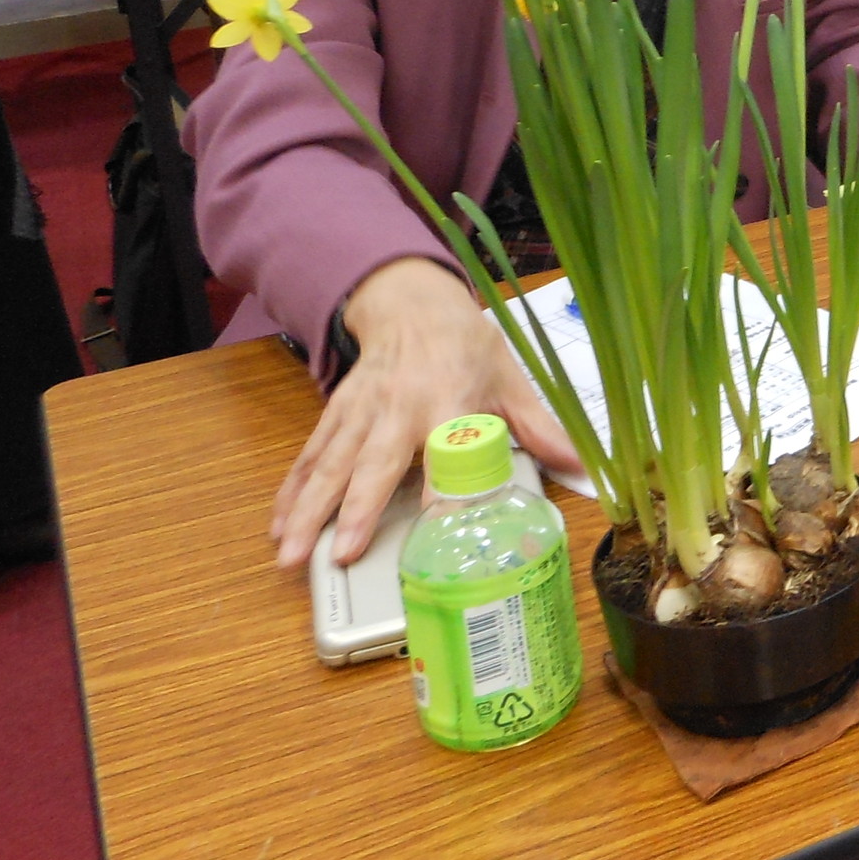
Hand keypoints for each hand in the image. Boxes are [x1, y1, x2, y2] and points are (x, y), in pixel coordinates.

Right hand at [270, 258, 582, 569]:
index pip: (447, 451)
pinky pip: (310, 455)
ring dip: (307, 510)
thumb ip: (539, 427)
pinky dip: (291, 490)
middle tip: (339, 556)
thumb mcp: (511, 379)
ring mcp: (362, 411)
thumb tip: (582, 464)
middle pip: (374, 464)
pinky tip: (276, 524)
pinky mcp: (337, 413)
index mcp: (449, 400)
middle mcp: (399, 408)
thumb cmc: (467, 346)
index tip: (434, 528)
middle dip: (354, 510)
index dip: (442, 489)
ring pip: (330, 464)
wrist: (412, 303)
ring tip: (288, 554)